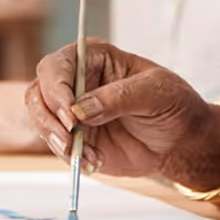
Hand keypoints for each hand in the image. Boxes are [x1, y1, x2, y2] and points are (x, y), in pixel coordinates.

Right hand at [26, 40, 219, 186]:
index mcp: (94, 57)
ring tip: (87, 156)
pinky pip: (58, 147)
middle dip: (48, 118)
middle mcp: (77, 81)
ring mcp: (73, 110)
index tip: (71, 116)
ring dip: (57, 141)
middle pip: (38, 91)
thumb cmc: (172, 103)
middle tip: (69, 140)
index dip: (56, 89)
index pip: (57, 65)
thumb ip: (119, 97)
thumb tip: (81, 109)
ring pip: (41, 120)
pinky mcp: (75, 138)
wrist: (180, 140)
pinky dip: (70, 158)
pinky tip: (95, 162)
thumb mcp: (155, 92)